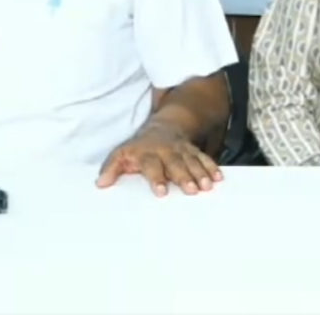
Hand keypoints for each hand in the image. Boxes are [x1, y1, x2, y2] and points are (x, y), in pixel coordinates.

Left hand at [97, 124, 221, 196]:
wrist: (163, 127)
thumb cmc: (139, 148)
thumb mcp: (122, 153)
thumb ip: (111, 168)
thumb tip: (101, 183)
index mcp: (147, 153)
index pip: (152, 165)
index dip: (157, 178)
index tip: (161, 192)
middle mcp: (166, 151)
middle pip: (176, 164)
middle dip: (185, 177)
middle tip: (192, 190)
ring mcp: (182, 150)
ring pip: (192, 162)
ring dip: (201, 174)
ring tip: (207, 186)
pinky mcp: (194, 151)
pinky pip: (204, 158)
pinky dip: (212, 167)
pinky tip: (218, 178)